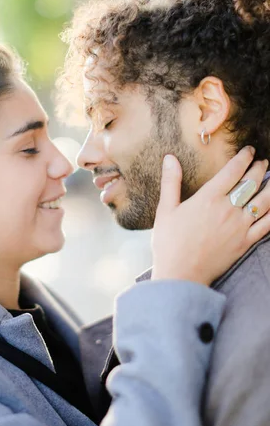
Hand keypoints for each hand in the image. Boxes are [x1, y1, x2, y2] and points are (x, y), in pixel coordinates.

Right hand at [152, 146, 269, 284]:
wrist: (181, 274)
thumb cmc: (169, 243)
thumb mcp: (165, 210)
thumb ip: (171, 182)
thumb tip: (169, 158)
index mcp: (208, 198)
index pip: (233, 170)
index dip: (244, 157)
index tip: (249, 151)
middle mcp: (228, 209)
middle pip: (251, 182)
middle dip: (259, 168)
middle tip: (262, 162)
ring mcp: (240, 226)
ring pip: (263, 200)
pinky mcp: (245, 242)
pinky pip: (268, 224)